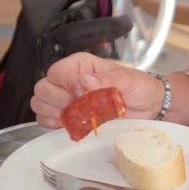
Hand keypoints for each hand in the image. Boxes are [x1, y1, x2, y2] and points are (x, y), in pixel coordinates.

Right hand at [31, 52, 161, 128]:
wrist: (149, 107)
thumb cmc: (139, 87)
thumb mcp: (127, 80)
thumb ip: (106, 80)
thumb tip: (83, 83)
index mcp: (80, 65)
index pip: (57, 72)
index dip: (67, 85)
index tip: (83, 95)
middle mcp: (69, 79)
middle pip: (43, 88)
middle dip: (57, 101)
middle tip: (78, 108)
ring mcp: (66, 98)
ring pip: (40, 103)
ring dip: (53, 113)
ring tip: (74, 116)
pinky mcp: (68, 116)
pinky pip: (45, 120)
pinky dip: (53, 124)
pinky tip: (70, 124)